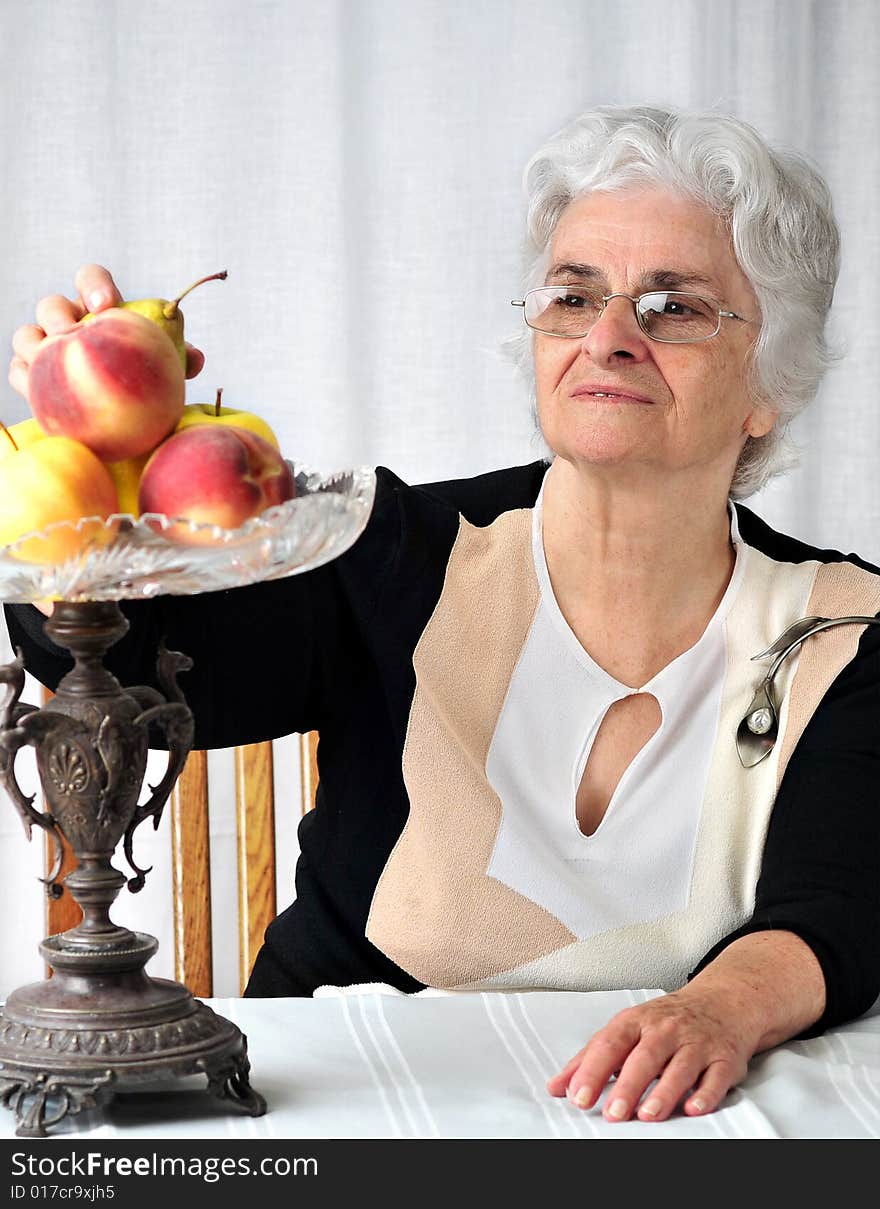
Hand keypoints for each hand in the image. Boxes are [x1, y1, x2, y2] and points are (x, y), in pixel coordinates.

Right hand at [8, 264, 204, 397]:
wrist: (124, 415)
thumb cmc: (145, 380)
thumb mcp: (164, 370)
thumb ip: (178, 359)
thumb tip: (196, 358)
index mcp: (98, 308)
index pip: (91, 280)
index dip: (95, 285)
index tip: (107, 305)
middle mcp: (68, 321)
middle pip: (52, 305)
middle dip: (59, 315)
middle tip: (75, 333)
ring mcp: (46, 347)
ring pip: (27, 335)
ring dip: (34, 345)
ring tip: (49, 361)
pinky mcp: (32, 376)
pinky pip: (19, 372)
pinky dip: (25, 378)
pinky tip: (36, 391)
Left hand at [546, 986, 752, 1122]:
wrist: (721, 1003)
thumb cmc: (666, 1021)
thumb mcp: (626, 1030)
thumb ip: (591, 1058)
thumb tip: (558, 1086)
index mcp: (636, 1022)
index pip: (609, 1044)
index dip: (592, 1071)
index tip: (578, 1096)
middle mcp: (666, 1030)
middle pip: (644, 1057)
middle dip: (627, 1086)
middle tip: (613, 1113)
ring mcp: (696, 1043)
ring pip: (680, 1067)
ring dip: (664, 1092)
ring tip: (648, 1114)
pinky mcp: (724, 1059)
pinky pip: (716, 1076)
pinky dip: (706, 1093)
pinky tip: (694, 1107)